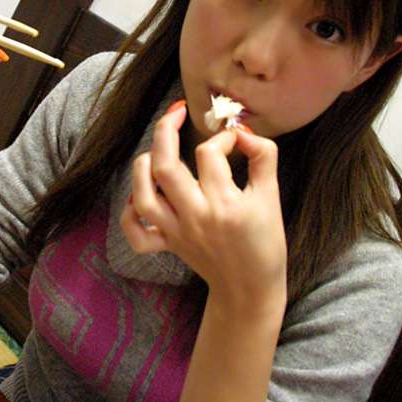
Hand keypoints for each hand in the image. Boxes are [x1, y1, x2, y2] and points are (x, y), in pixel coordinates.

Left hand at [120, 103, 286, 308]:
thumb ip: (263, 158)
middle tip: (176, 112)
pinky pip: (136, 232)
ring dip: (142, 167)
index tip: (235, 140)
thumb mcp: (272, 196)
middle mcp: (196, 217)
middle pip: (165, 167)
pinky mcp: (167, 245)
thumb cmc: (265, 242)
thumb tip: (243, 132)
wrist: (250, 289)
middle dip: (165, 130)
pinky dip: (129, 211)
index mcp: (225, 204)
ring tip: (156, 151)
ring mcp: (177, 232)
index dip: (224, 137)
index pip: (211, 154)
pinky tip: (140, 194)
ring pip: (143, 196)